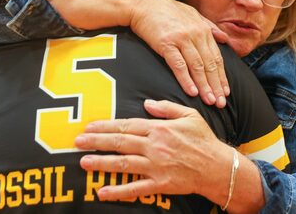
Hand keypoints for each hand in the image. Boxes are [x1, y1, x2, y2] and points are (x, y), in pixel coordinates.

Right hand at [48, 0, 229, 106]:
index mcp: (203, 29)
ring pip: (197, 66)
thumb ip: (209, 26)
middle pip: (209, 64)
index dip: (222, 76)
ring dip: (204, 86)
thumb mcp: (192, 13)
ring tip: (209, 101)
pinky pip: (179, 65)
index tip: (225, 92)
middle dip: (216, 85)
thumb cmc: (166, 9)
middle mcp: (195, 34)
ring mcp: (181, 39)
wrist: (142, 3)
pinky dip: (186, 79)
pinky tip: (191, 92)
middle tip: (221, 103)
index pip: (216, 57)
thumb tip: (224, 38)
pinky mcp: (166, 44)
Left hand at [75, 100, 231, 203]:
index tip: (90, 125)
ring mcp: (156, 167)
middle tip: (77, 141)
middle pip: (120, 142)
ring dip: (102, 163)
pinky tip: (102, 192)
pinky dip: (118, 191)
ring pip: (123, 164)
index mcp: (159, 128)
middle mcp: (154, 146)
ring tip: (83, 162)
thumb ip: (166, 108)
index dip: (106, 126)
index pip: (127, 125)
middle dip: (96, 141)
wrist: (218, 167)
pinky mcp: (160, 184)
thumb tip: (146, 103)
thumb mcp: (188, 115)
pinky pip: (135, 188)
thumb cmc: (203, 139)